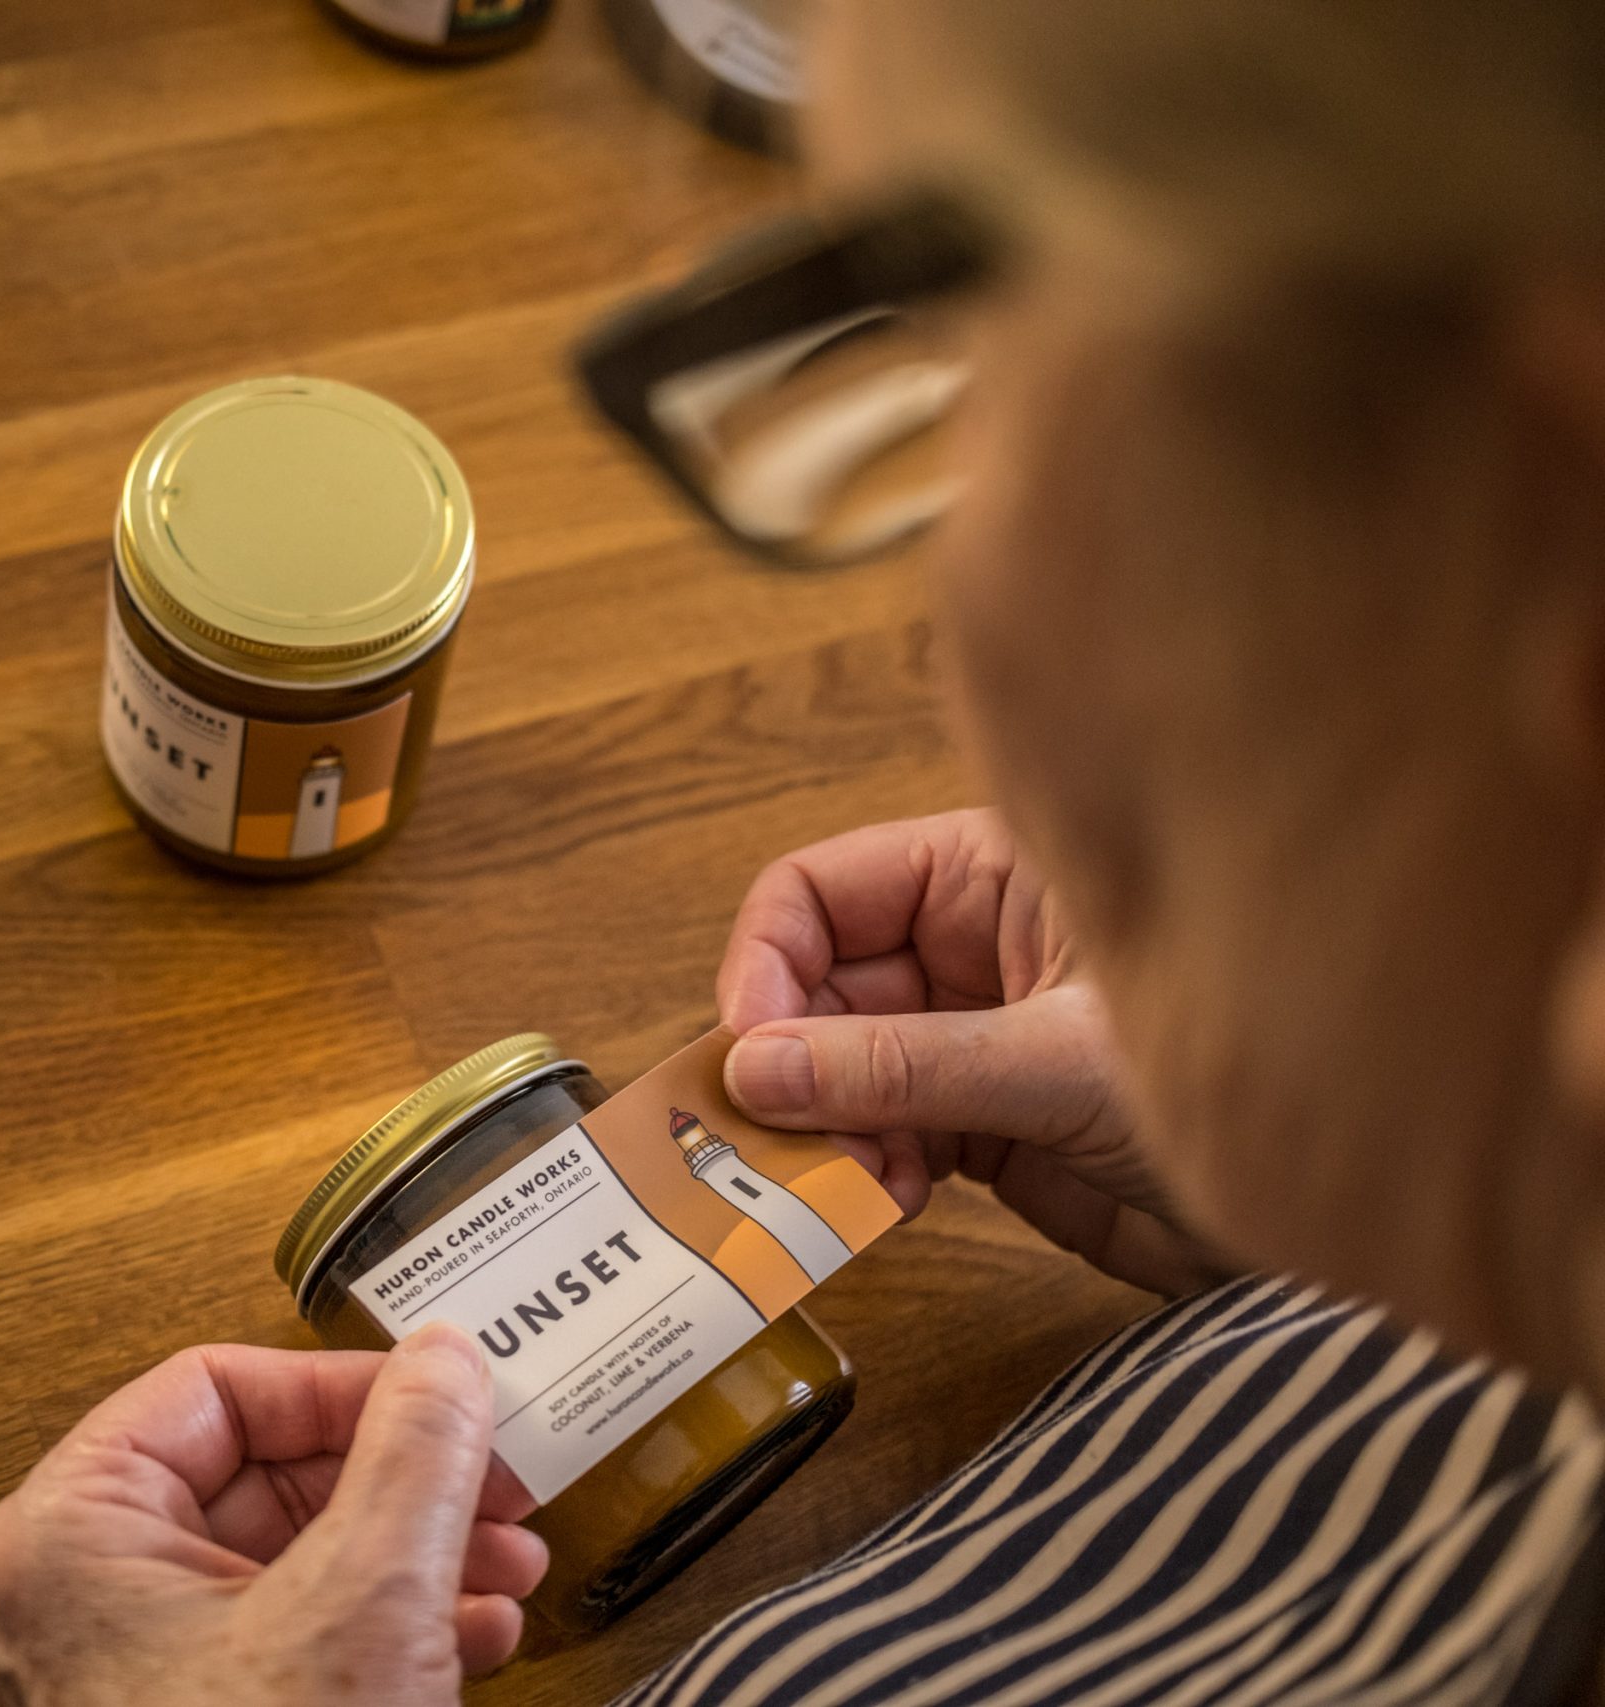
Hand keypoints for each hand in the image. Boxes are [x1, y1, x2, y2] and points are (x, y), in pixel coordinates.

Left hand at [0, 1328, 547, 1706]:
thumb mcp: (365, 1601)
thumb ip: (414, 1457)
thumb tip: (445, 1360)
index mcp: (74, 1531)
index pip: (214, 1388)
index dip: (342, 1385)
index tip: (439, 1393)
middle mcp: (88, 1590)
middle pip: (261, 1474)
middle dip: (398, 1478)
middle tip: (494, 1476)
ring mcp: (138, 1666)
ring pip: (292, 1559)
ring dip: (413, 1550)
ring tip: (509, 1558)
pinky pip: (294, 1635)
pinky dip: (389, 1623)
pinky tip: (479, 1632)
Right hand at [716, 808, 1232, 1295]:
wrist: (1349, 1204)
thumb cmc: (1260, 1074)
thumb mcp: (1059, 1062)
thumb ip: (903, 1066)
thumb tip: (758, 1069)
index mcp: (990, 876)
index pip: (821, 890)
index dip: (766, 962)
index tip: (749, 1049)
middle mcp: (968, 947)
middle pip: (813, 985)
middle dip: (788, 1061)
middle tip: (774, 1138)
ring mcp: (970, 1038)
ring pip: (835, 1069)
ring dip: (820, 1128)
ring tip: (844, 1181)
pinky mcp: (983, 1128)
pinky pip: (878, 1136)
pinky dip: (859, 1171)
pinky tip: (882, 1199)